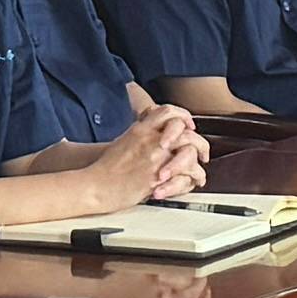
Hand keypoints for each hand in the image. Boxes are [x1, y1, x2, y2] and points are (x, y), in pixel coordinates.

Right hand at [97, 109, 211, 207]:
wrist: (95, 186)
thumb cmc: (105, 169)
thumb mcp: (122, 142)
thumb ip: (140, 135)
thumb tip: (152, 133)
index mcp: (140, 130)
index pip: (167, 111)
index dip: (182, 115)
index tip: (188, 124)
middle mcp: (150, 141)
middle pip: (184, 130)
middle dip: (198, 139)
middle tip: (201, 150)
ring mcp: (155, 158)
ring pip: (190, 150)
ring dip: (199, 158)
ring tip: (200, 167)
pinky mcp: (159, 177)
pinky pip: (187, 173)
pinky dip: (195, 177)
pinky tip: (194, 181)